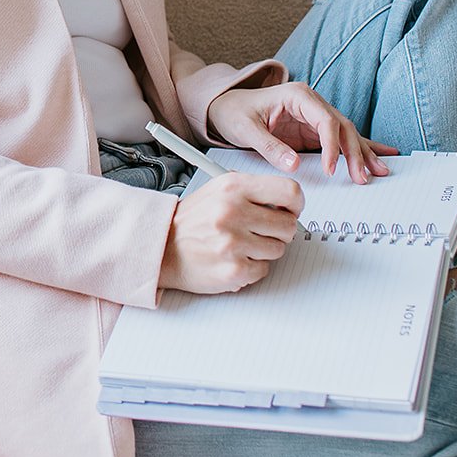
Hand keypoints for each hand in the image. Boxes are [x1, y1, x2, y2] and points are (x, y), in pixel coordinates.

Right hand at [158, 171, 303, 293]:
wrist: (161, 247)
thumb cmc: (192, 220)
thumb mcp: (217, 190)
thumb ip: (252, 191)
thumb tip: (287, 202)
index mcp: (233, 187)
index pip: (289, 191)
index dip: (296, 204)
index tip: (290, 211)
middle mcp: (233, 211)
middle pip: (288, 225)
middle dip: (279, 231)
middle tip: (261, 232)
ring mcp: (233, 242)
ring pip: (278, 249)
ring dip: (264, 251)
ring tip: (241, 246)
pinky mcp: (233, 269)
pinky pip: (264, 270)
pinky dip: (252, 268)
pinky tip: (233, 259)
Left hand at [205, 81, 398, 183]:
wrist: (226, 105)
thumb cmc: (234, 111)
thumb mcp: (246, 129)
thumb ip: (269, 146)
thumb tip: (294, 165)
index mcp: (297, 96)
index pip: (325, 120)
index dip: (332, 146)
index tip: (331, 170)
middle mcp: (311, 103)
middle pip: (342, 127)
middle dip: (355, 153)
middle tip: (363, 177)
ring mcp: (314, 115)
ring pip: (346, 133)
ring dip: (363, 153)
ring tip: (380, 170)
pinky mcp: (313, 130)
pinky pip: (339, 138)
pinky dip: (359, 148)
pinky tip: (379, 155)